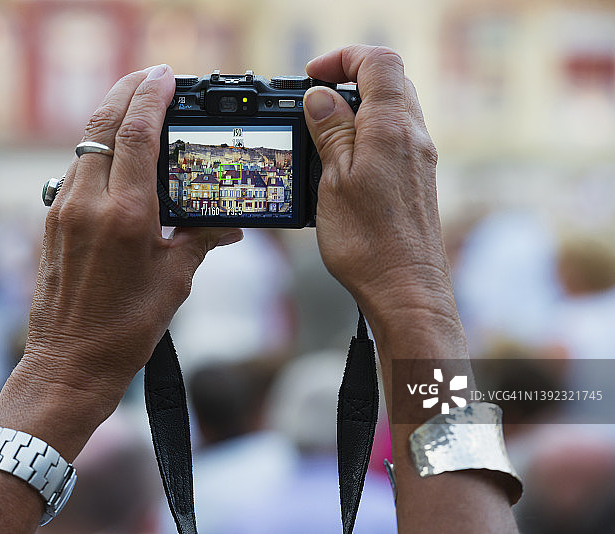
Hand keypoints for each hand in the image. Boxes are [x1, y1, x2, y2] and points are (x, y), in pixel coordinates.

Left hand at [0, 65, 241, 458]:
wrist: (68, 363)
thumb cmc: (123, 330)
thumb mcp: (174, 283)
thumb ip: (200, 241)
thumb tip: (227, 225)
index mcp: (126, 216)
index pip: (136, 134)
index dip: (151, 97)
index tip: (165, 77)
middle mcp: (88, 204)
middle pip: (102, 125)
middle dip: (126, 91)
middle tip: (150, 76)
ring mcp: (64, 210)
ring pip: (85, 144)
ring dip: (110, 118)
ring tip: (136, 108)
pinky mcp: (51, 222)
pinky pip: (75, 170)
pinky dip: (96, 150)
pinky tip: (115, 155)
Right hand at [303, 46, 455, 335]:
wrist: (405, 289)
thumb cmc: (368, 243)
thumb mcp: (334, 180)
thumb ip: (330, 131)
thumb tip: (320, 96)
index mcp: (392, 128)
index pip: (378, 62)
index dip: (343, 58)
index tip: (313, 76)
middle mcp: (414, 137)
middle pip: (390, 80)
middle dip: (350, 79)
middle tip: (315, 101)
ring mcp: (419, 159)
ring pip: (394, 108)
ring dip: (359, 108)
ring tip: (324, 133)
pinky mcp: (418, 179)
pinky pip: (395, 138)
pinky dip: (369, 134)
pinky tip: (344, 161)